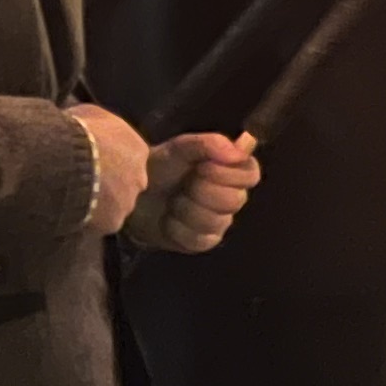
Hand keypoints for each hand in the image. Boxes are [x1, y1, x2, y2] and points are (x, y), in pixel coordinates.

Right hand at [66, 104, 150, 235]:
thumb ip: (97, 124)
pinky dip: (87, 218)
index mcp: (138, 149)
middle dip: (109, 184)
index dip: (110, 161)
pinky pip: (100, 222)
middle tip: (83, 182)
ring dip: (98, 203)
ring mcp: (128, 202)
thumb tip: (88, 123)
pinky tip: (69, 212)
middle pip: (126, 184)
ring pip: (115, 205)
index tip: (92, 161)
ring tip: (72, 198)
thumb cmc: (78, 131)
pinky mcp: (114, 222)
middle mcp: (140, 177)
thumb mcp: (89, 114)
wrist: (67, 161)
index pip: (129, 158)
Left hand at [128, 131, 258, 253]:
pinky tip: (168, 219)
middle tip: (183, 184)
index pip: (251, 174)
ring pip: (215, 221)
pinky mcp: (204, 242)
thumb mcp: (180, 148)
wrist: (134, 194)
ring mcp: (220, 222)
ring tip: (172, 201)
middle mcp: (232, 197)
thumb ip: (210, 143)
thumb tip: (244, 145)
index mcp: (231, 171)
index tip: (203, 167)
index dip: (229, 174)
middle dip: (201, 190)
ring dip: (185, 209)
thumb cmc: (161, 167)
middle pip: (235, 200)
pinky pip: (199, 239)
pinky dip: (176, 228)